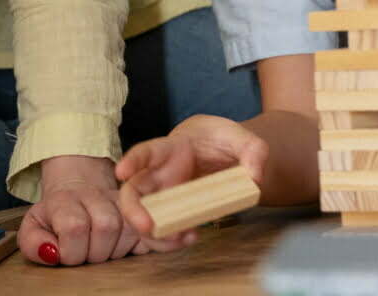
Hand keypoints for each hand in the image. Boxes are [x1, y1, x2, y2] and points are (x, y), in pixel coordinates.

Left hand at [20, 154, 152, 265]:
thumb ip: (33, 243)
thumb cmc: (55, 216)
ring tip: (101, 249)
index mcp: (65, 199)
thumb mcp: (33, 227)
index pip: (75, 226)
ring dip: (115, 250)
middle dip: (95, 253)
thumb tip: (53, 253)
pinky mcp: (141, 206)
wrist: (77, 189)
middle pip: (107, 227)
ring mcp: (121, 199)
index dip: (70, 250)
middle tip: (85, 254)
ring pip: (129, 230)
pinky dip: (141, 243)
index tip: (64, 254)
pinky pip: (148, 229)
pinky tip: (125, 246)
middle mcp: (96, 194)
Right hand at [116, 115, 268, 248]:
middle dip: (134, 212)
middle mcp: (159, 174)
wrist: (220, 150)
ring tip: (182, 237)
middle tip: (147, 227)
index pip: (146, 151)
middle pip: (132, 192)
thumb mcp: (241, 137)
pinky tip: (191, 236)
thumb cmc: (221, 140)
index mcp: (169, 149)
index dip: (132, 160)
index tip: (122, 172)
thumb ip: (253, 151)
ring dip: (156, 234)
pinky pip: (163, 229)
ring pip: (144, 218)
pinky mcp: (173, 212)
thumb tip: (255, 179)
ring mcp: (163, 195)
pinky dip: (172, 239)